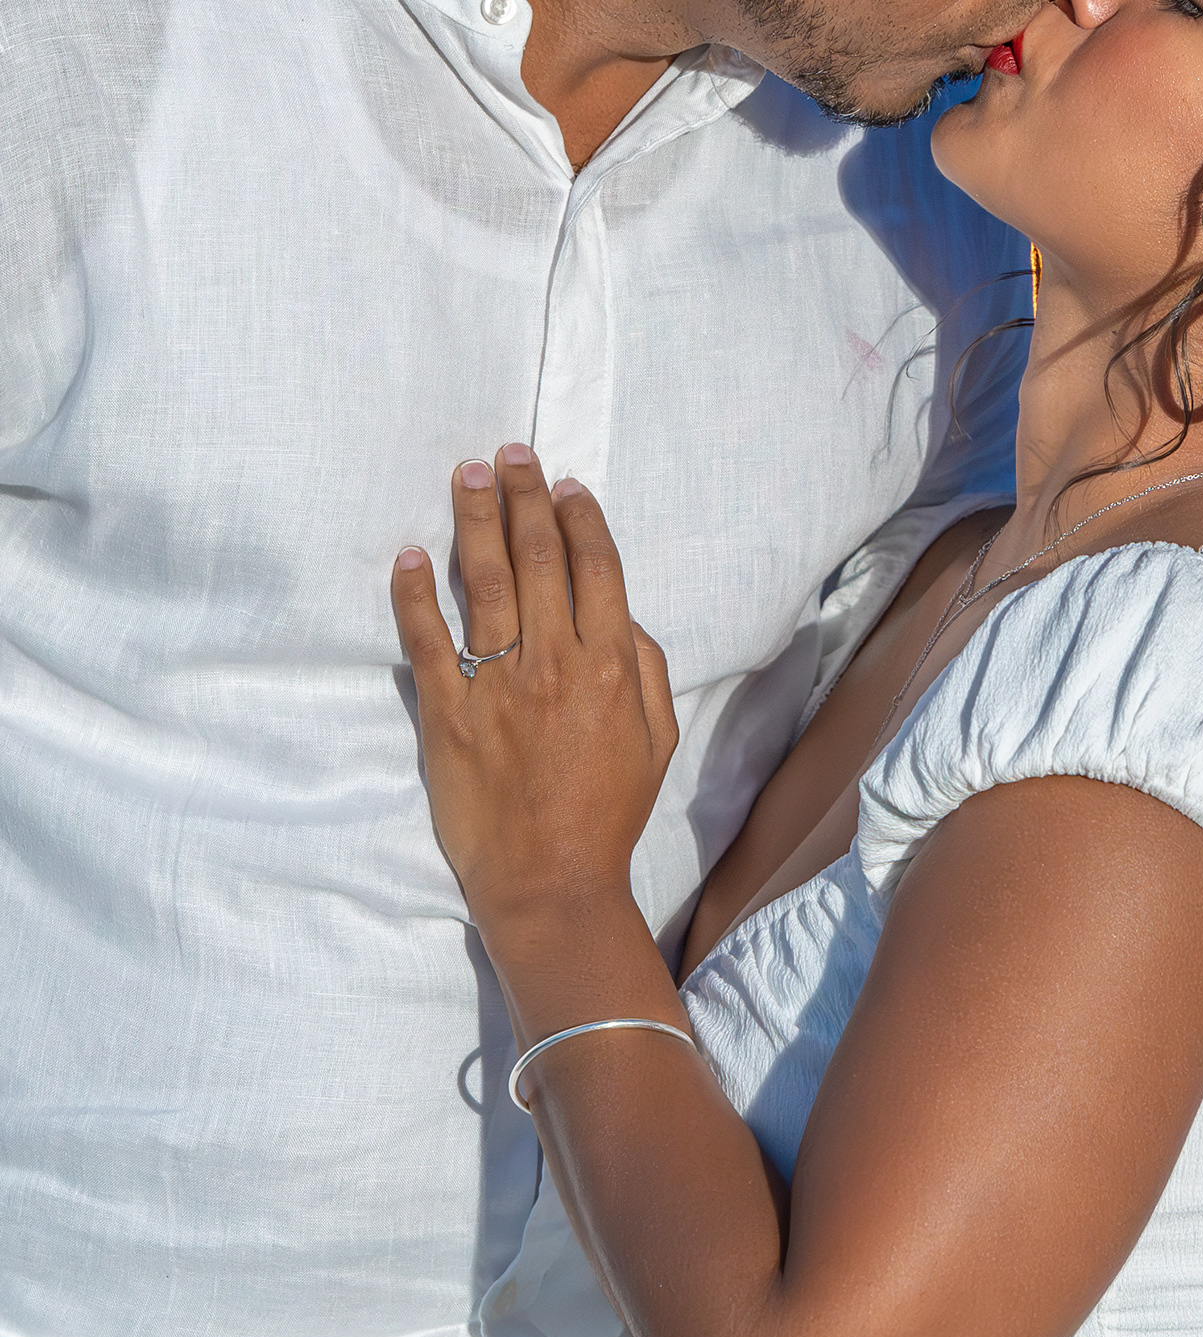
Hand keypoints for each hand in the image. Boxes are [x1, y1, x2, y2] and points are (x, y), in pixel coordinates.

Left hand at [392, 448, 676, 952]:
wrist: (551, 884)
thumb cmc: (608, 813)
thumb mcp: (657, 739)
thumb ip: (647, 668)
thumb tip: (622, 613)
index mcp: (609, 667)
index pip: (596, 568)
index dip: (581, 518)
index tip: (565, 484)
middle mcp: (554, 663)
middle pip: (540, 558)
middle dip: (525, 497)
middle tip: (510, 452)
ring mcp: (497, 686)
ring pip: (486, 582)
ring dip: (476, 520)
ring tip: (468, 474)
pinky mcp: (448, 715)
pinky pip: (427, 642)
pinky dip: (416, 595)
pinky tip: (410, 554)